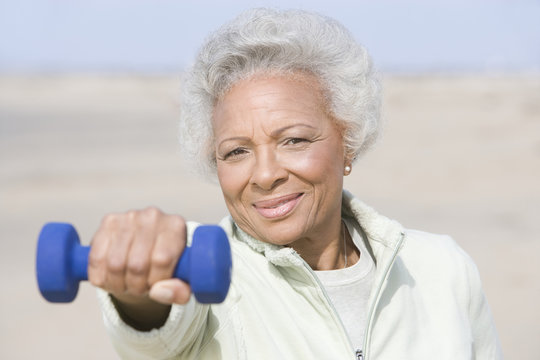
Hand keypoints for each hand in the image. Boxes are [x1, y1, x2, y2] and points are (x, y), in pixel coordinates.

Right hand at [88, 207, 190, 328]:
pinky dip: (101, 277)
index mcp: (175, 227)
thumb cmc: (167, 266)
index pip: (162, 260)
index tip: (156, 285)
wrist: (146, 250)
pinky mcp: (108, 222)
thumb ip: (180, 292)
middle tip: (140, 288)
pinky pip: (97, 259)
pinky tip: (111, 278)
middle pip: (137, 265)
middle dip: (136, 286)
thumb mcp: (181, 281)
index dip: (156, 281)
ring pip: (115, 264)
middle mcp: (153, 217)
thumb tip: (159, 291)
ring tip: (126, 284)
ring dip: (118, 284)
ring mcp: (128, 217)